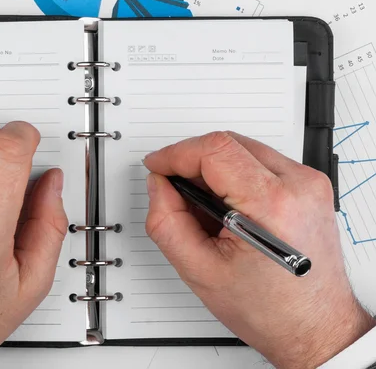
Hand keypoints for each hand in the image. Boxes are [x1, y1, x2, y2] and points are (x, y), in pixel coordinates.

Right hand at [144, 131, 374, 368]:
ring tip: (202, 207)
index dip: (176, 153)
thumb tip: (159, 185)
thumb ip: (167, 222)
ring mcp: (309, 184)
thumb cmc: (270, 310)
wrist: (314, 327)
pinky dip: (233, 175)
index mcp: (272, 205)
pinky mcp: (309, 187)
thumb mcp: (200, 271)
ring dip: (212, 168)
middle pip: (229, 143)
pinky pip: (260, 162)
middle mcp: (298, 186)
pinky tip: (225, 206)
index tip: (157, 166)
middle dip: (191, 160)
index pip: (214, 150)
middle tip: (174, 189)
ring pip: (243, 149)